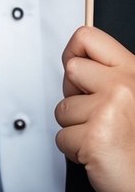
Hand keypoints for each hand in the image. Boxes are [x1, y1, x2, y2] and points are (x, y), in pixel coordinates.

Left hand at [55, 25, 134, 191]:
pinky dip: (74, 150)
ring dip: (76, 127)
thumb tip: (75, 63)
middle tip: (97, 114)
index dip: (74, 52)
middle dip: (76, 94)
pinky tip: (99, 153)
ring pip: (63, 107)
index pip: (88, 38)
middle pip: (71, 70)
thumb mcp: (134, 98)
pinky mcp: (93, 137)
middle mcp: (124, 86)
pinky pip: (62, 137)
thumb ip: (110, 77)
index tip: (77, 71)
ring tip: (103, 137)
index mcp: (134, 72)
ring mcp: (108, 110)